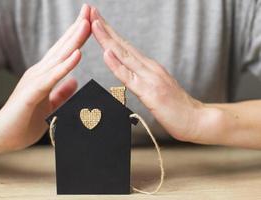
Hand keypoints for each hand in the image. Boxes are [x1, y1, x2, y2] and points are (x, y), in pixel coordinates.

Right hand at [0, 4, 90, 154]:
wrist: (2, 136)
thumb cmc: (25, 120)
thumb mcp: (50, 105)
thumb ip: (61, 93)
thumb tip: (75, 82)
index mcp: (45, 75)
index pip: (64, 51)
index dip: (77, 35)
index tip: (90, 20)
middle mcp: (40, 73)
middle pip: (62, 48)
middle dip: (77, 28)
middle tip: (90, 9)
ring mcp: (34, 81)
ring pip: (58, 58)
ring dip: (73, 40)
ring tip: (86, 24)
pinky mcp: (31, 94)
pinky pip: (51, 78)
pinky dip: (64, 66)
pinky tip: (76, 54)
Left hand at [90, 7, 215, 142]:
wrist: (197, 120)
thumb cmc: (177, 107)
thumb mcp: (158, 89)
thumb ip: (144, 80)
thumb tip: (130, 76)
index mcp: (149, 67)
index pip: (126, 47)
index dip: (110, 33)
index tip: (97, 21)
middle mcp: (149, 68)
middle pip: (123, 45)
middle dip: (105, 28)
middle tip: (91, 12)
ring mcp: (150, 78)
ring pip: (124, 56)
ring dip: (107, 39)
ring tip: (94, 23)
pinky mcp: (150, 92)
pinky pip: (130, 77)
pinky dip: (117, 65)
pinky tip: (107, 53)